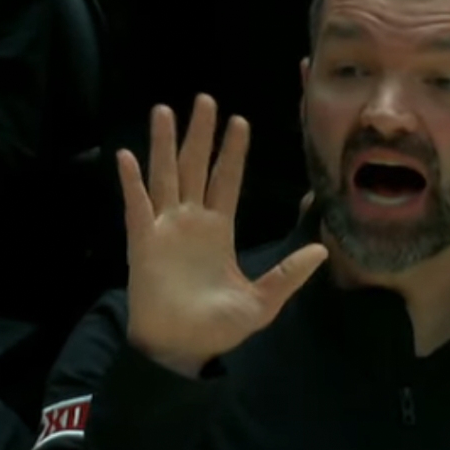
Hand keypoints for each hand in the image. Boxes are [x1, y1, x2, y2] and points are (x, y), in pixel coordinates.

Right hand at [120, 97, 327, 377]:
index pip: (227, 181)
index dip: (232, 152)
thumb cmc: (217, 328)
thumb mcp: (262, 302)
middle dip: (200, 134)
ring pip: (165, 177)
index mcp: (218, 231)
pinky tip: (128, 156)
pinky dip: (131, 183)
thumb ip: (288, 274)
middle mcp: (190, 223)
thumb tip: (322, 250)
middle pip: (195, 168)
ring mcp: (164, 230)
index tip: (240, 121)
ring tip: (165, 110)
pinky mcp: (143, 244)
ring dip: (164, 145)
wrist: (182, 350)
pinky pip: (137, 207)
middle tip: (205, 99)